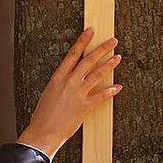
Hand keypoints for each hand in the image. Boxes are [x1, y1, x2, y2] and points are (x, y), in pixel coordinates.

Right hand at [17, 29, 121, 159]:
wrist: (44, 131)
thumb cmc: (43, 114)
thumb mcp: (49, 92)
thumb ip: (61, 83)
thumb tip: (70, 77)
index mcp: (58, 77)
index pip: (73, 54)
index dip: (83, 41)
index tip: (90, 31)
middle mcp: (70, 82)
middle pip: (89, 60)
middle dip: (102, 49)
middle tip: (112, 41)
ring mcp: (79, 93)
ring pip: (97, 74)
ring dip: (109, 65)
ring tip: (118, 57)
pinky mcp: (86, 106)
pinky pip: (102, 96)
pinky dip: (111, 91)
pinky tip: (118, 86)